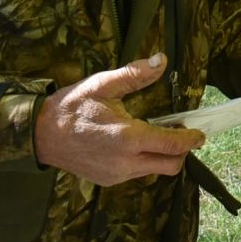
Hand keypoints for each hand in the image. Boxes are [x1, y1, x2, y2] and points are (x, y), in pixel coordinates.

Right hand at [34, 53, 204, 185]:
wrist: (40, 135)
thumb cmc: (71, 107)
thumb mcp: (102, 84)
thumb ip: (134, 74)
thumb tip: (161, 60)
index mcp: (127, 139)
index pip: (173, 145)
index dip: (191, 139)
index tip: (200, 132)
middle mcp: (125, 162)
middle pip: (170, 165)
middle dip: (181, 151)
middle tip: (179, 131)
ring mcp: (116, 175)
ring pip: (154, 171)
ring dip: (161, 155)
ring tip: (155, 134)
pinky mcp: (108, 181)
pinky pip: (136, 173)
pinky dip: (144, 161)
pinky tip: (135, 144)